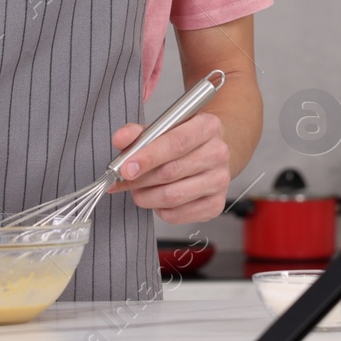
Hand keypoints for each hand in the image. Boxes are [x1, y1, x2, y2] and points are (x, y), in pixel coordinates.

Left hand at [106, 112, 229, 222]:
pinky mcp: (215, 205)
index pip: (177, 143)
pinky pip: (178, 214)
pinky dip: (158, 209)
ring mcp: (220, 181)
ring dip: (146, 196)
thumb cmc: (182, 141)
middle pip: (172, 171)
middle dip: (140, 180)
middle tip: (122, 181)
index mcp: (207, 127)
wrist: (209, 153)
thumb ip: (138, 133)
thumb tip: (120, 139)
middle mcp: (218, 153)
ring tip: (137, 190)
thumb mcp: (161, 128)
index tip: (126, 168)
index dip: (148, 157)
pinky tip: (155, 198)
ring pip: (173, 196)